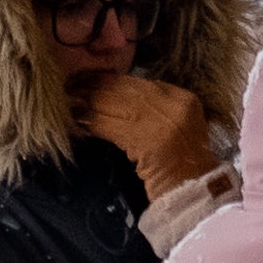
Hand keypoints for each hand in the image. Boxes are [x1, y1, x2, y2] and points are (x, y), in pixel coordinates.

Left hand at [78, 72, 221, 203]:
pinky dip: (91, 123)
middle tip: (73, 84)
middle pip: (124, 90)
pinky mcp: (139, 141)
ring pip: (113, 105)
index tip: (92, 77)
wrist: (192, 185)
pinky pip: (108, 126)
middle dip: (95, 87)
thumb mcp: (184, 120)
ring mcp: (156, 123)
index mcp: (182, 99)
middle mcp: (170, 106)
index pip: (140, 82)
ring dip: (88, 103)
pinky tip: (78, 121)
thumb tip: (126, 88)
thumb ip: (162, 102)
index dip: (112, 79)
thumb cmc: (186, 156)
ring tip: (70, 101)